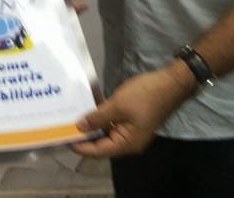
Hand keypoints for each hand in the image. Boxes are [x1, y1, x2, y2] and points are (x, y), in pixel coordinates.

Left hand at [72, 65, 193, 157]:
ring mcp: (131, 131)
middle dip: (84, 135)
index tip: (62, 136)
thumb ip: (98, 118)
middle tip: (64, 124)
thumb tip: (79, 127)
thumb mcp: (118, 105)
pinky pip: (113, 123)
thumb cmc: (145, 95)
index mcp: (127, 144)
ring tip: (73, 116)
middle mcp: (129, 142)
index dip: (79, 145)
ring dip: (92, 124)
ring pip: (106, 132)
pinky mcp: (132, 120)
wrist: (171, 82)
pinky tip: (90, 107)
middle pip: (101, 144)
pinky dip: (102, 117)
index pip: (97, 151)